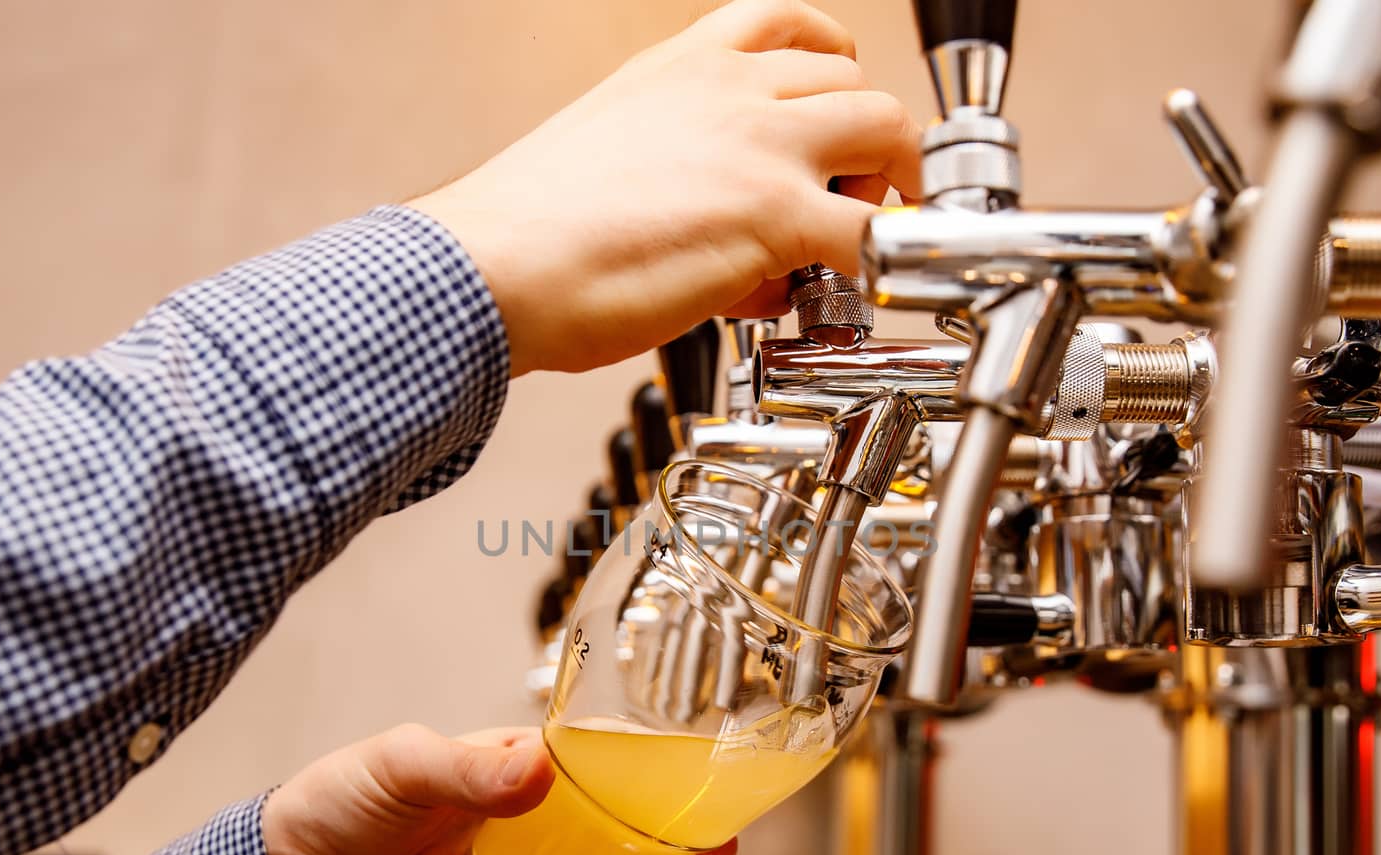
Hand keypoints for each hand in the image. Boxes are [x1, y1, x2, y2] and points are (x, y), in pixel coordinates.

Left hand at [262, 724, 734, 854]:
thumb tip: (536, 771)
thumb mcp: (401, 764)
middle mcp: (526, 838)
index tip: (697, 784)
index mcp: (509, 778)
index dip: (648, 781)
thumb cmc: (337, 806)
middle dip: (672, 850)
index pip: (595, 775)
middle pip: (617, 844)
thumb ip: (469, 770)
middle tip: (720, 854)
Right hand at [409, 0, 920, 376]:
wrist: (491, 266)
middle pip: (857, 83)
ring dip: (888, 192)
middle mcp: (732, 89)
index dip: (834, 68)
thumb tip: (721, 233)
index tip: (838, 110)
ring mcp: (762, 146)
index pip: (792, 26)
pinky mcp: (775, 214)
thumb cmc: (529, 231)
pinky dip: (885, 267)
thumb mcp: (615, 156)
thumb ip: (684, 170)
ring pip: (887, 132)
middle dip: (867, 145)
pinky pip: (879, 234)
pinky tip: (853, 300)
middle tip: (844, 203)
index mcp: (684, 66)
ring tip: (852, 247)